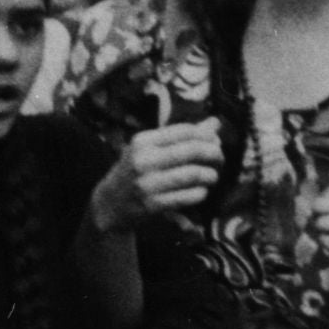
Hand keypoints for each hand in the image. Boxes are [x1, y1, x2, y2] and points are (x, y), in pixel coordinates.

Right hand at [90, 120, 223, 228]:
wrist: (109, 204)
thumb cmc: (135, 171)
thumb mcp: (151, 149)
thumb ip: (182, 136)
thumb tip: (215, 123)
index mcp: (143, 141)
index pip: (185, 131)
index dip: (207, 135)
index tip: (215, 142)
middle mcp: (143, 160)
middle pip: (192, 150)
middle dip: (214, 154)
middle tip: (219, 159)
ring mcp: (147, 184)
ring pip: (193, 174)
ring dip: (210, 175)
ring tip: (211, 176)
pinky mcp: (153, 205)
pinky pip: (188, 196)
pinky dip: (201, 193)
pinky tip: (200, 191)